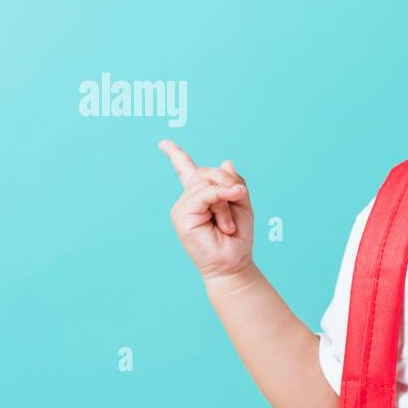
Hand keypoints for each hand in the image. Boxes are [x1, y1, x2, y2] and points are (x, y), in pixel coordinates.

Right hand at [159, 139, 253, 281]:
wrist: (234, 263)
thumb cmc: (238, 237)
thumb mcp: (242, 203)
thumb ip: (234, 182)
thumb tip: (225, 162)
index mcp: (201, 196)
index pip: (186, 170)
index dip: (176, 155)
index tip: (164, 143)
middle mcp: (188, 200)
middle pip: (207, 172)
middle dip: (229, 183)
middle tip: (239, 200)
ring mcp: (182, 207)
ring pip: (207, 183)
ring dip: (227, 199)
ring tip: (229, 225)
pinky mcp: (181, 216)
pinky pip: (204, 194)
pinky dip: (220, 201)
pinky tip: (226, 221)